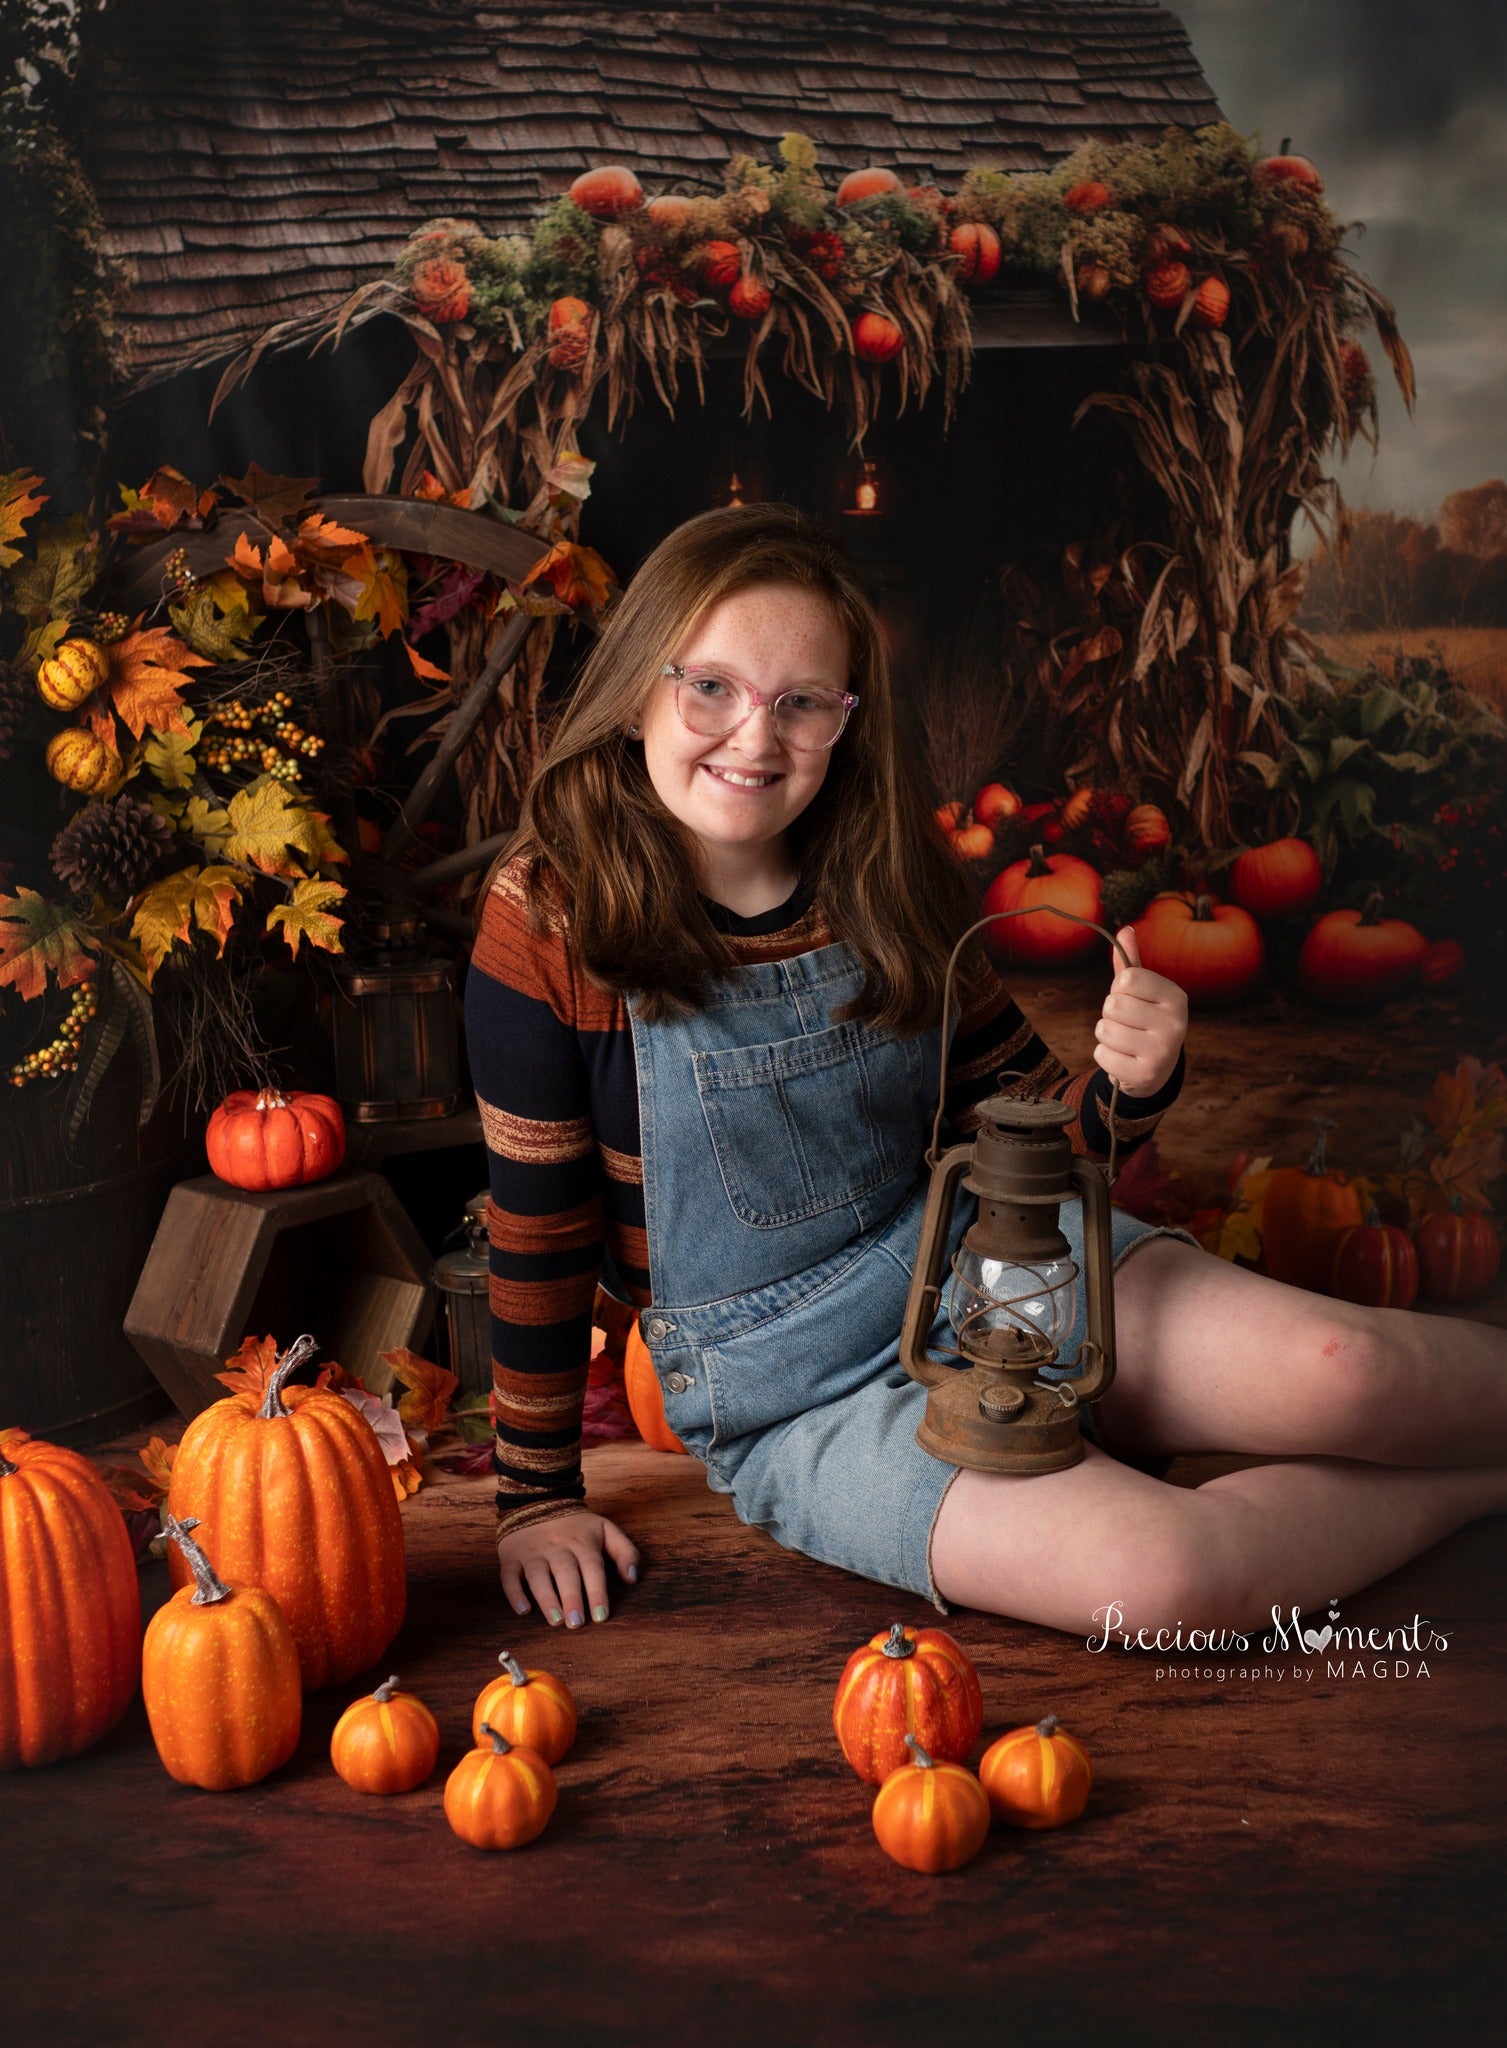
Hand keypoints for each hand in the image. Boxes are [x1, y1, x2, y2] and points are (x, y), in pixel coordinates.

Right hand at [497, 1509, 640, 1628]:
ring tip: (555, 1620)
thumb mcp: (605, 1529)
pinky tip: (522, 1609)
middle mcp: (557, 1547)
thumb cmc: (577, 1525)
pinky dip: (514, 1592)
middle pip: (565, 1572)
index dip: (597, 1592)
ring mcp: (532, 1552)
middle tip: (577, 1624)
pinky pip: (510, 1575)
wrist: (539, 1500)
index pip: (592, 1567)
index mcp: (582, 1542)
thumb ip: (625, 1551)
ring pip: (537, 1575)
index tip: (601, 1616)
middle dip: (571, 1598)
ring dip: (546, 1598)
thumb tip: (633, 1578)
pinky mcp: (512, 1556)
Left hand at [1092, 926, 1187, 1098]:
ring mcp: (1162, 1051)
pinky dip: (1105, 1055)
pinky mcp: (1145, 1074)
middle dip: (1110, 1013)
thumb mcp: (1141, 991)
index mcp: (1176, 997)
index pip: (1128, 979)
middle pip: (1113, 1005)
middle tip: (1127, 1023)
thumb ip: (1130, 963)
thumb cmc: (1143, 1020)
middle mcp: (1175, 1024)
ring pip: (1105, 1030)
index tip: (1132, 998)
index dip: (1120, 988)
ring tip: (1124, 1040)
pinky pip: (1101, 1054)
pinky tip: (1122, 1058)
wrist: (1156, 1068)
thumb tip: (1125, 930)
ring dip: (1106, 1035)